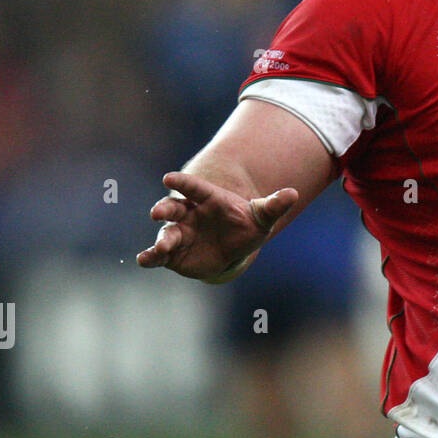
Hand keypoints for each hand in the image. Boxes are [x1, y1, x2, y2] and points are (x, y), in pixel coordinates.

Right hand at [136, 171, 297, 282]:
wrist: (234, 247)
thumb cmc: (246, 224)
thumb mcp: (261, 215)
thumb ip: (274, 205)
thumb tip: (293, 194)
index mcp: (207, 199)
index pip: (193, 188)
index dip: (182, 183)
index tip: (168, 177)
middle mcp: (188, 214)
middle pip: (173, 208)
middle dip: (164, 209)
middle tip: (158, 212)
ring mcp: (179, 233)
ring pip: (166, 233)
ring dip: (161, 240)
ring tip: (158, 248)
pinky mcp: (173, 253)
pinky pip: (158, 254)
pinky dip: (150, 257)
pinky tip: (143, 260)